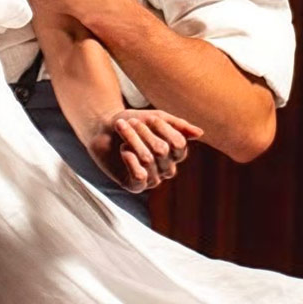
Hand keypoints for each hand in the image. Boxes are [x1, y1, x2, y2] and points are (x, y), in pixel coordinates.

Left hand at [86, 108, 202, 192]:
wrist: (102, 128)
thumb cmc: (131, 122)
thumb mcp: (155, 118)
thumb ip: (177, 125)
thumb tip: (200, 133)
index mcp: (175, 153)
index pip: (179, 144)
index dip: (164, 129)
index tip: (150, 118)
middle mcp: (167, 168)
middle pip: (162, 150)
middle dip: (144, 133)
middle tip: (130, 122)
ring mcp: (152, 178)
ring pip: (148, 160)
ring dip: (132, 140)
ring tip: (122, 128)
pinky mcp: (135, 185)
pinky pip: (140, 177)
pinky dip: (131, 160)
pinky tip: (123, 150)